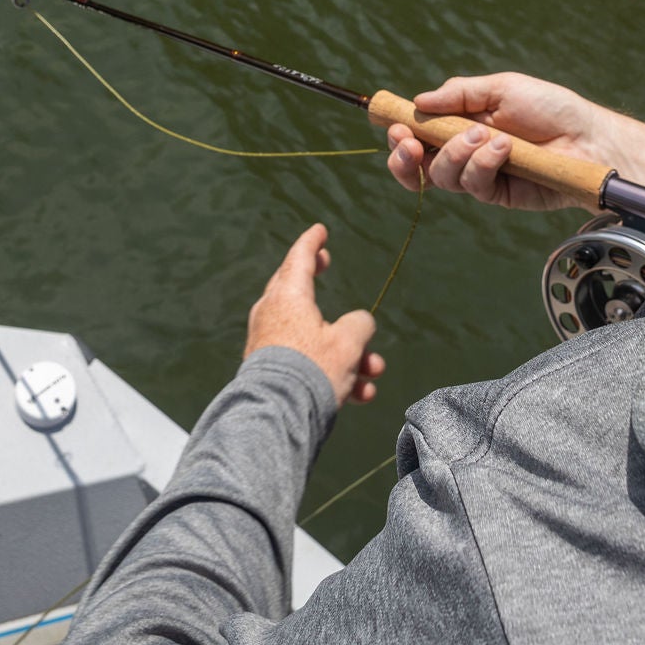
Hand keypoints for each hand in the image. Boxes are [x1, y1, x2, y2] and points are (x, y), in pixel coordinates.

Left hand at [245, 224, 384, 407]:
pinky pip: (308, 363)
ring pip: (314, 336)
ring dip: (348, 352)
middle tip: (325, 262)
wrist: (279, 414)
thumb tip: (358, 325)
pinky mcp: (274, 370)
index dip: (312, 243)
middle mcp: (273, 315)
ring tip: (374, 372)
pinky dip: (335, 373)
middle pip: (298, 290)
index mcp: (287, 296)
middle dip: (319, 279)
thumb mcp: (348, 342)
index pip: (298, 258)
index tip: (319, 230)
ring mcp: (270, 343)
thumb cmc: (313, 369)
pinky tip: (360, 395)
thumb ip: (359, 325)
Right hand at [384, 72, 644, 211]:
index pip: (418, 135)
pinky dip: (482, 165)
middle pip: (418, 165)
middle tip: (411, 144)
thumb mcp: (502, 88)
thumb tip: (419, 101)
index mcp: (461, 125)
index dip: (401, 135)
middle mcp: (465, 153)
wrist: (589, 137)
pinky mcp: (499, 195)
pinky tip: (502, 149)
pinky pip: (474, 186)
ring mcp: (481, 175)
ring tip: (486, 135)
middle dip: (406, 156)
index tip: (396, 127)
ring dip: (456, 154)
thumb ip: (460, 93)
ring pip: (443, 177)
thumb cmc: (550, 107)